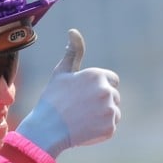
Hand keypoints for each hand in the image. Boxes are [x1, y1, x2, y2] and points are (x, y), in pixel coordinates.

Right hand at [16, 29, 119, 157]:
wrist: (47, 129)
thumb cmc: (52, 100)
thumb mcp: (61, 73)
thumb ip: (72, 53)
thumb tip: (73, 32)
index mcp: (96, 75)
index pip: (112, 80)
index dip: (99, 87)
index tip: (86, 95)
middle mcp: (106, 91)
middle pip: (114, 96)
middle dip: (102, 101)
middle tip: (81, 109)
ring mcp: (109, 110)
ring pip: (114, 112)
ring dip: (103, 116)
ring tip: (83, 119)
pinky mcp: (110, 128)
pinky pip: (111, 127)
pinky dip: (101, 130)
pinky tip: (85, 129)